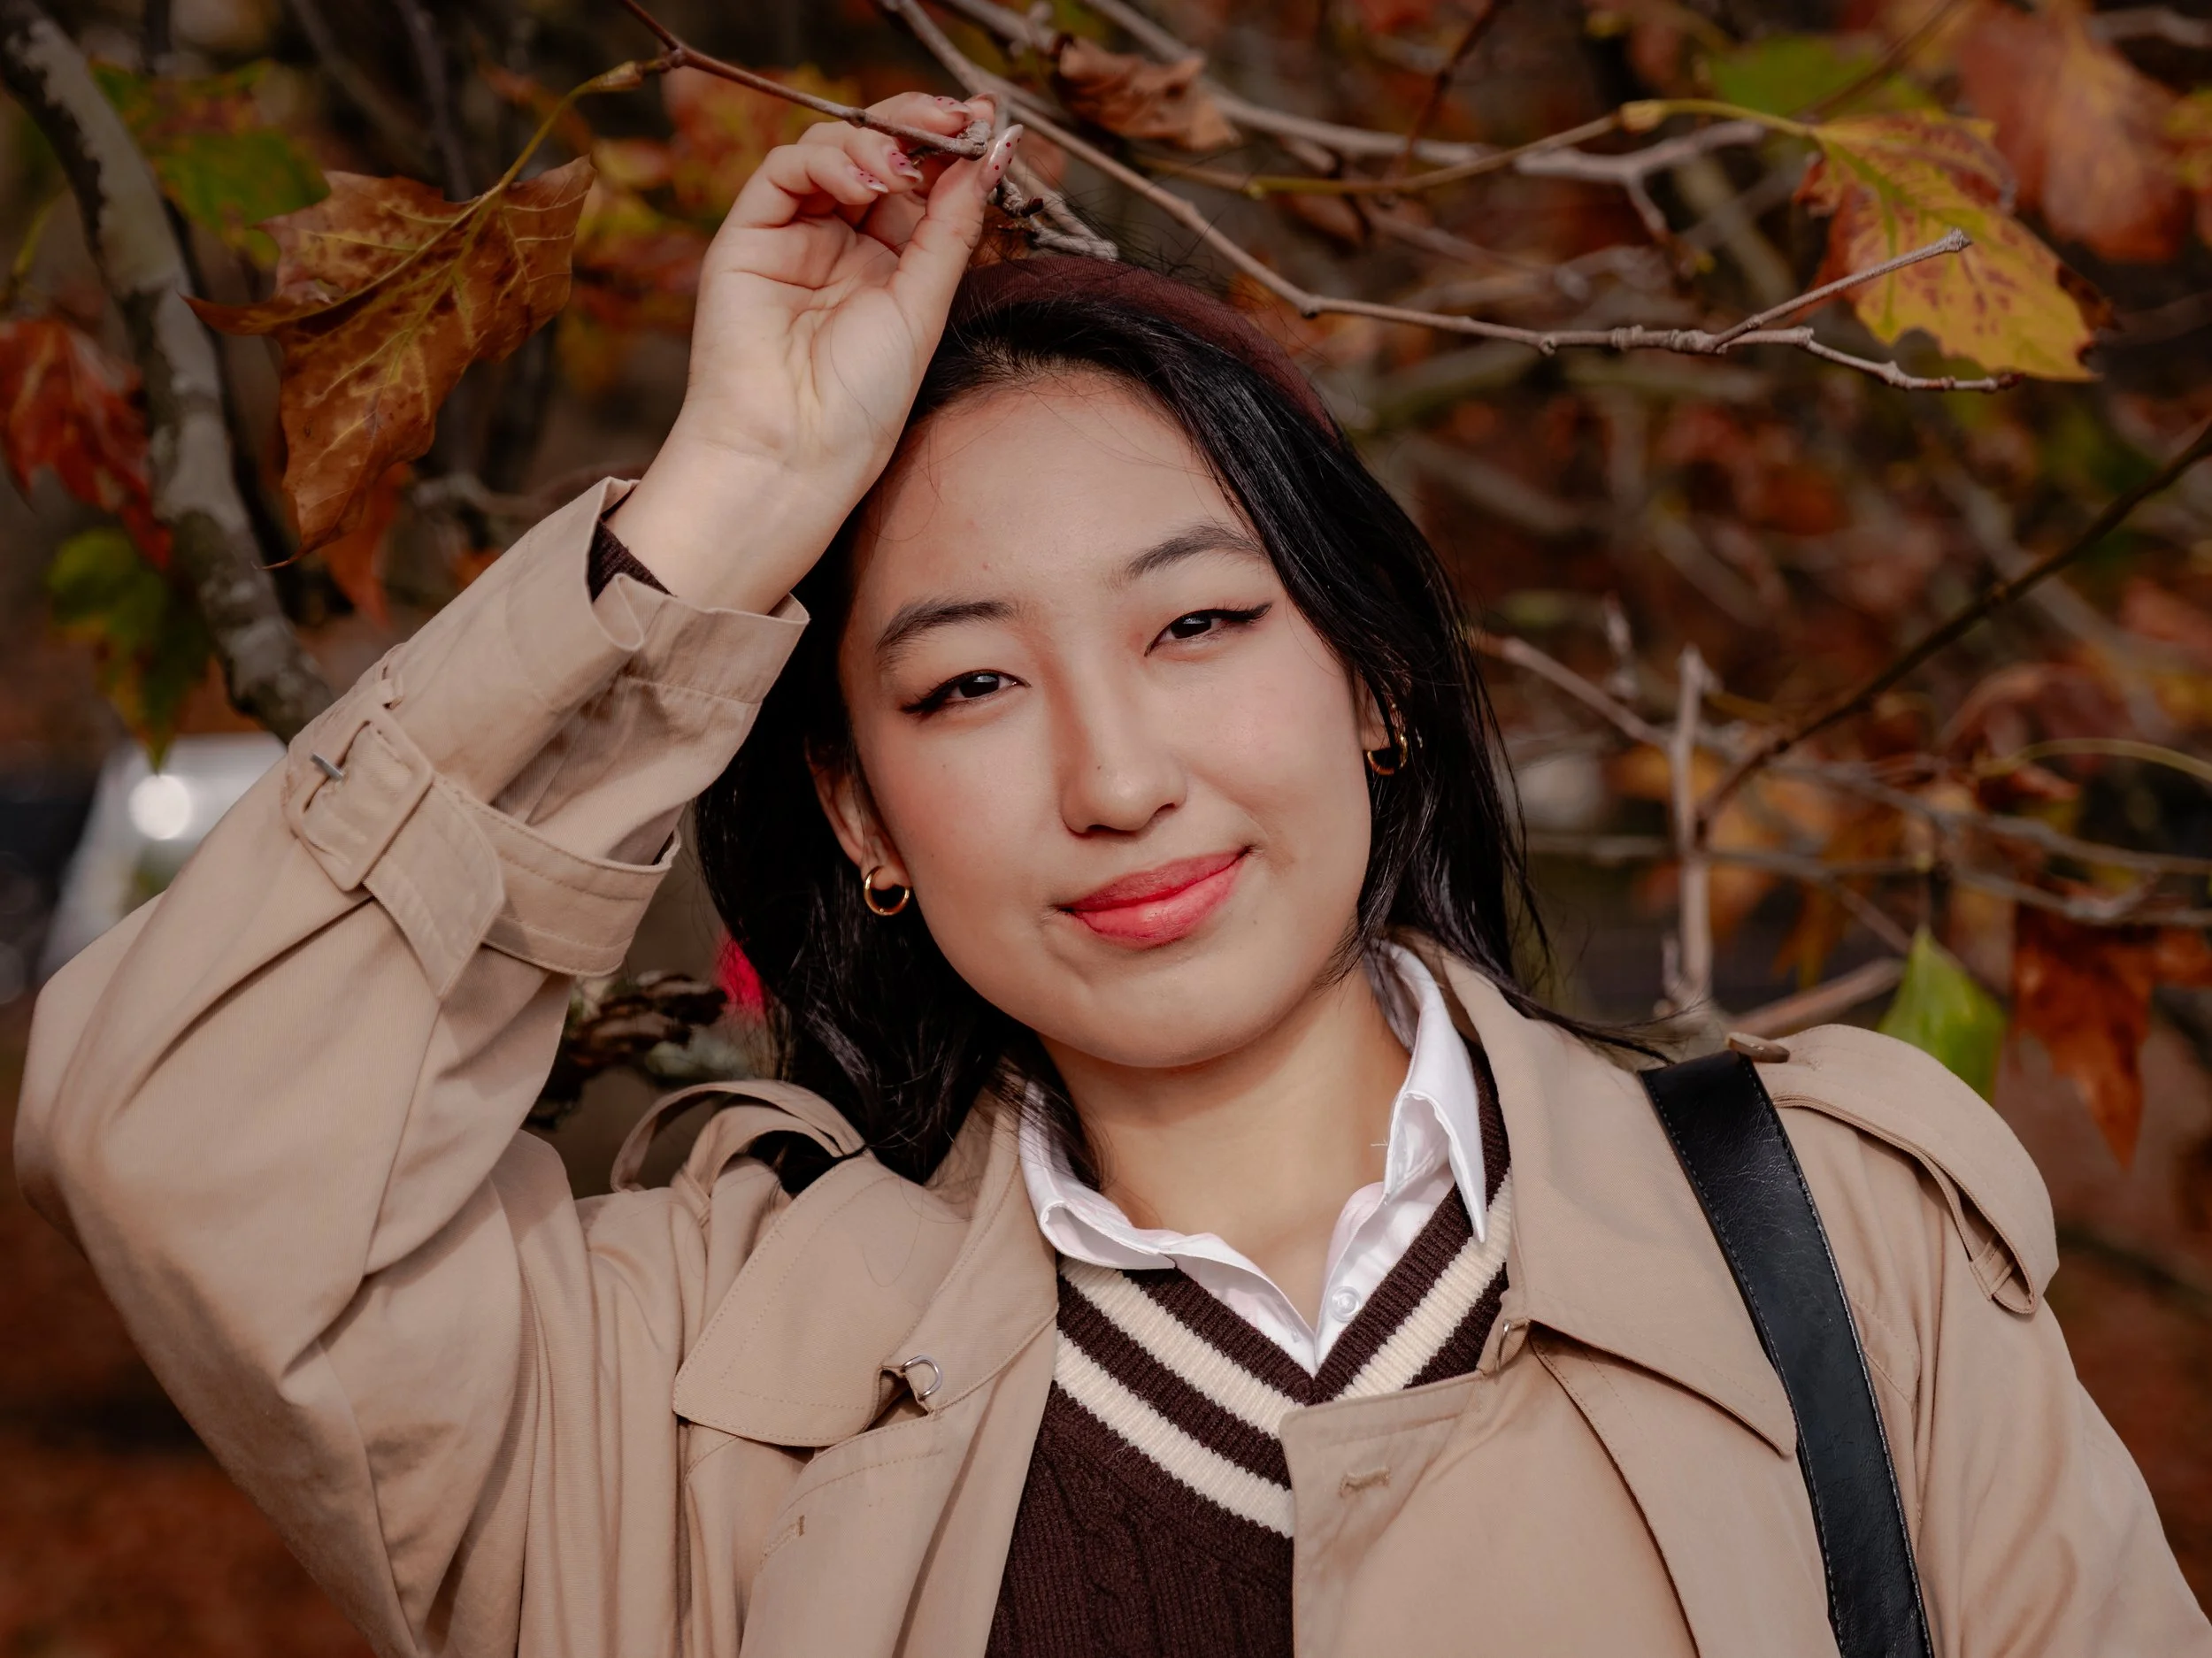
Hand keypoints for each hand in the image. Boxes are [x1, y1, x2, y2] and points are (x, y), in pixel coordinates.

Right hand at [607, 93, 1022, 612]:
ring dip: (877, 139)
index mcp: (892, 267)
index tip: (991, 126)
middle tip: (958, 116)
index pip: (922, 184)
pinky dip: (828, 159)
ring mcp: (795, 236)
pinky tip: (865, 179)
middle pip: (880, 153)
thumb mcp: (925, 306)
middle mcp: (843, 244)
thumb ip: (951, 228)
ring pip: (832, 148)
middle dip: (920, 125)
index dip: (953, 149)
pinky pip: (786, 169)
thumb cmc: (861, 402)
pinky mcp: (749, 234)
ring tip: (906, 166)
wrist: (795, 451)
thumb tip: (992, 153)